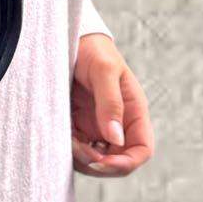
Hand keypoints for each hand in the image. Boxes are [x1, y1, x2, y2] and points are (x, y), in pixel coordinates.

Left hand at [70, 33, 154, 177]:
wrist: (66, 38)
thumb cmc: (92, 50)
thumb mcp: (104, 70)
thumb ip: (111, 103)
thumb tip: (116, 138)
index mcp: (133, 111)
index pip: (141, 150)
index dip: (126, 163)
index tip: (103, 162)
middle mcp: (118, 124)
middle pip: (118, 161)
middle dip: (99, 164)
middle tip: (77, 148)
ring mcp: (97, 127)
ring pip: (96, 160)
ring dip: (82, 159)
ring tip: (67, 139)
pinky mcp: (78, 126)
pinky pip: (76, 149)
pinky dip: (69, 150)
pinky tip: (61, 135)